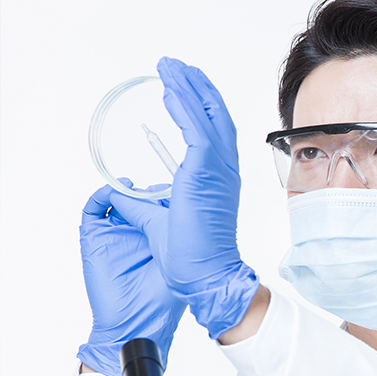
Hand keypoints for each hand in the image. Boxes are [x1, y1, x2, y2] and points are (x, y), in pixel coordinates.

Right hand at [77, 184, 186, 375]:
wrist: (138, 321)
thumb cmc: (163, 296)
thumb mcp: (173, 254)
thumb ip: (169, 227)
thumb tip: (178, 199)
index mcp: (160, 238)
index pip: (161, 204)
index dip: (166, 194)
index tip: (176, 187)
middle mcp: (138, 234)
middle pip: (139, 200)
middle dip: (146, 191)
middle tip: (155, 189)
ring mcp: (115, 235)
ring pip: (117, 201)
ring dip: (124, 190)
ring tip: (133, 186)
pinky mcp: (95, 240)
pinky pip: (93, 210)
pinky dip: (101, 197)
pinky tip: (114, 193)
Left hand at [111, 57, 258, 338]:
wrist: (206, 274)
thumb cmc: (192, 256)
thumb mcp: (158, 219)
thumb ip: (140, 202)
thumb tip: (119, 190)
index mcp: (218, 179)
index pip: (212, 132)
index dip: (199, 105)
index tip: (183, 87)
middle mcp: (224, 170)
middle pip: (214, 116)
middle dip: (196, 87)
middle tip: (178, 67)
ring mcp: (219, 171)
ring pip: (207, 117)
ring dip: (188, 88)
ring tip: (171, 67)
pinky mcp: (206, 174)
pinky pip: (197, 131)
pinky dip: (185, 108)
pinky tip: (171, 91)